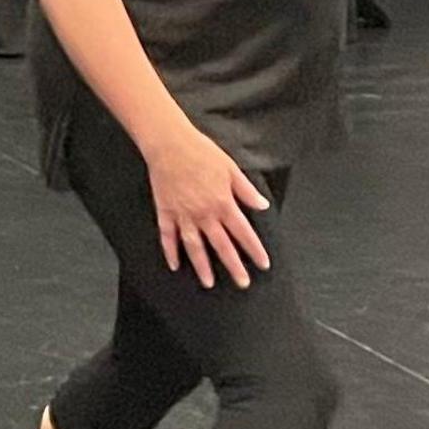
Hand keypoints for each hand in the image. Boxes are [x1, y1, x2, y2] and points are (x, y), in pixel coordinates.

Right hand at [142, 129, 273, 290]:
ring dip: (202, 267)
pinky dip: (171, 252)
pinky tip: (175, 265)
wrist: (170, 145)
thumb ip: (246, 191)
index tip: (263, 264)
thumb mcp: (231, 169)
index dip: (254, 250)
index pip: (243, 233)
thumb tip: (262, 206)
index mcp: (223, 203)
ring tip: (208, 283)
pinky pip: (168, 237)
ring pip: (195, 247)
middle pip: (222, 246)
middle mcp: (204, 214)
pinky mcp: (165, 212)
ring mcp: (183, 215)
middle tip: (242, 282)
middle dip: (233, 266)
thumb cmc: (201, 152)